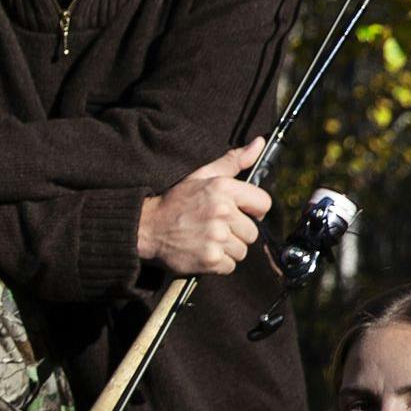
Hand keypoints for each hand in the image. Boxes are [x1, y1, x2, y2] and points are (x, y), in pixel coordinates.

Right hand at [135, 140, 270, 277]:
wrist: (147, 228)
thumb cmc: (177, 201)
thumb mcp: (202, 176)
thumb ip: (233, 161)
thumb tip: (260, 143)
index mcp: (223, 189)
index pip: (263, 203)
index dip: (253, 210)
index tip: (240, 213)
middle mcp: (222, 213)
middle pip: (252, 232)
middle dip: (237, 232)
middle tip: (216, 228)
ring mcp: (216, 238)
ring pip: (242, 251)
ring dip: (228, 249)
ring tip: (208, 240)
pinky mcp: (210, 259)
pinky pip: (230, 266)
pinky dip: (219, 263)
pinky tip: (204, 252)